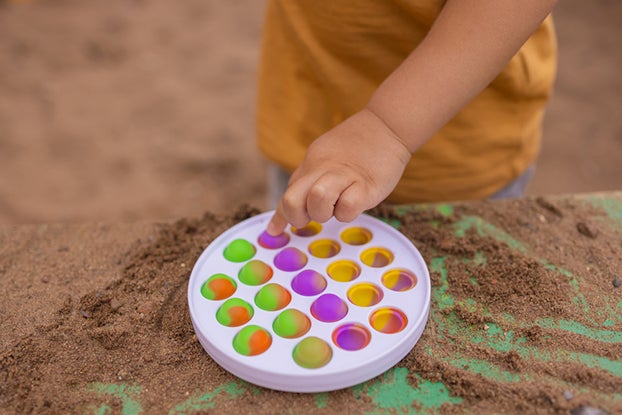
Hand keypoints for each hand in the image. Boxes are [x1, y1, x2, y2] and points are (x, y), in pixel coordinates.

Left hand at [266, 108, 410, 234]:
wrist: (387, 125)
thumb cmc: (359, 147)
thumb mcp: (327, 159)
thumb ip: (311, 180)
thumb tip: (294, 205)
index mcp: (310, 166)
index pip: (288, 194)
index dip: (280, 216)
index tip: (274, 231)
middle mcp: (321, 170)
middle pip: (292, 199)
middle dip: (298, 216)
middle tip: (315, 215)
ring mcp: (343, 177)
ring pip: (317, 198)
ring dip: (324, 212)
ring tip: (338, 204)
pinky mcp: (365, 185)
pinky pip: (347, 207)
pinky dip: (349, 212)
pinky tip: (357, 201)